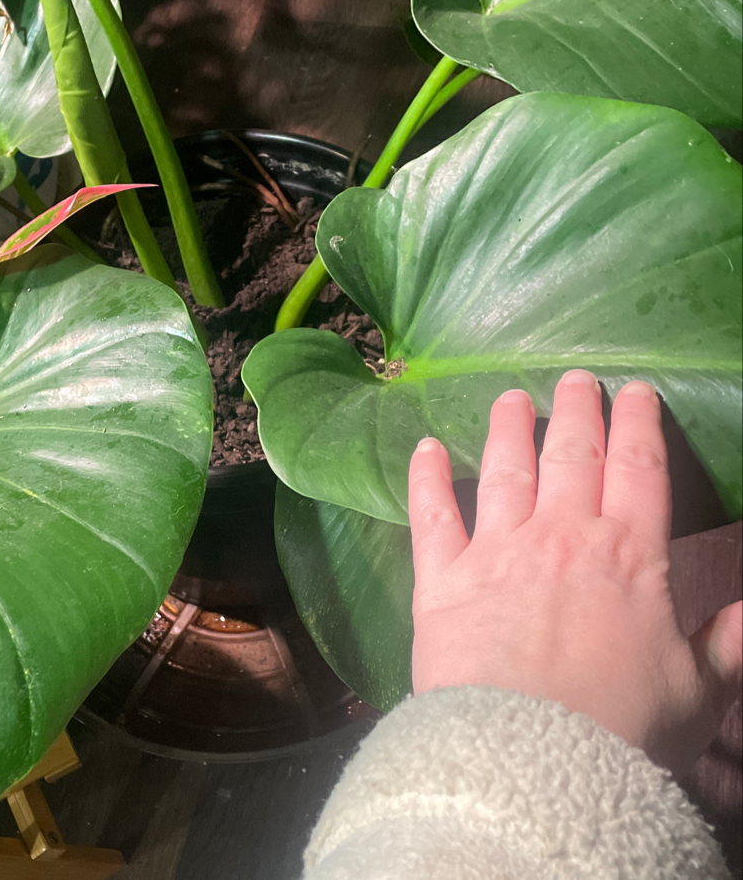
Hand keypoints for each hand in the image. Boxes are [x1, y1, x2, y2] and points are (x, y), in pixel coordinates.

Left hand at [408, 370, 741, 776]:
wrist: (531, 757)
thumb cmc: (622, 728)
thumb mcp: (698, 690)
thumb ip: (727, 644)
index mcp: (627, 555)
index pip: (638, 471)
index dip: (638, 425)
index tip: (634, 391)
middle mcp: (560, 536)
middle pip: (570, 455)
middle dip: (575, 411)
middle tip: (574, 378)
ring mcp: (495, 550)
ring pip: (502, 470)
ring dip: (506, 429)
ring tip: (508, 398)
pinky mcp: (440, 576)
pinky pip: (430, 514)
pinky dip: (424, 477)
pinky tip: (422, 447)